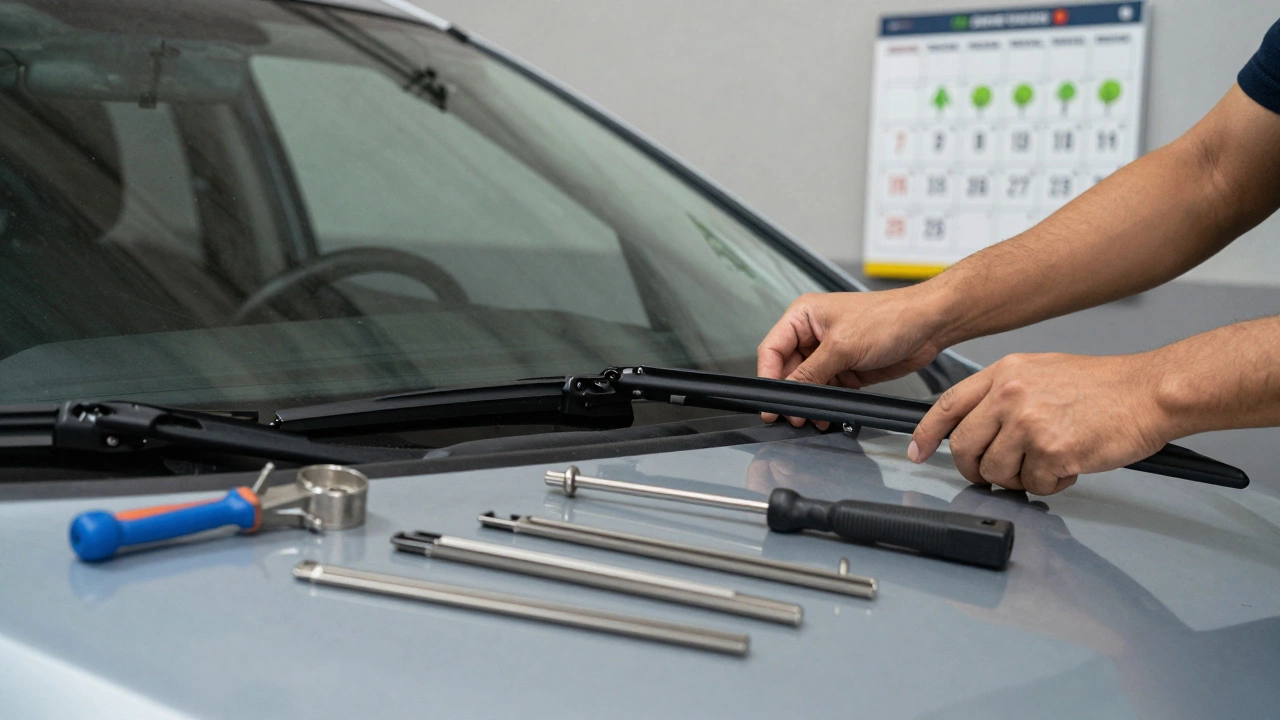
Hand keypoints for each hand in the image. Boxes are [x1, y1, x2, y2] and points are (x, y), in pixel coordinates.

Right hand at [757, 289, 945, 427]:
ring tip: (808, 418)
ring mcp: (829, 353)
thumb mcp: (843, 346)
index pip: (772, 349)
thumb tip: (790, 391)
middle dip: (790, 393)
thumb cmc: (889, 317)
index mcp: (804, 316)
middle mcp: (813, 334)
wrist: (926, 326)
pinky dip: (825, 403)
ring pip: (806, 384)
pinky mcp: (845, 369)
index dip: (767, 375)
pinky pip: (826, 390)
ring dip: (808, 402)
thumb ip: (811, 371)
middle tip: (791, 414)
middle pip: (787, 370)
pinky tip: (825, 414)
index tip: (770, 398)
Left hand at [910, 352, 1171, 494]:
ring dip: (1019, 479)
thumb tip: (978, 426)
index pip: (947, 405)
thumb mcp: (1041, 372)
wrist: (1148, 392)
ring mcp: (1028, 423)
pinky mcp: (1051, 450)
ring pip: (996, 472)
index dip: (927, 433)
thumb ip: (1004, 395)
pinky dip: (1051, 484)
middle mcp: (1010, 394)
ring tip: (1046, 463)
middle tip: (993, 475)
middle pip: (964, 447)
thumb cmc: (1103, 386)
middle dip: (975, 469)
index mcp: (1004, 373)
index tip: (918, 451)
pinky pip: (1034, 484)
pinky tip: (1069, 466)